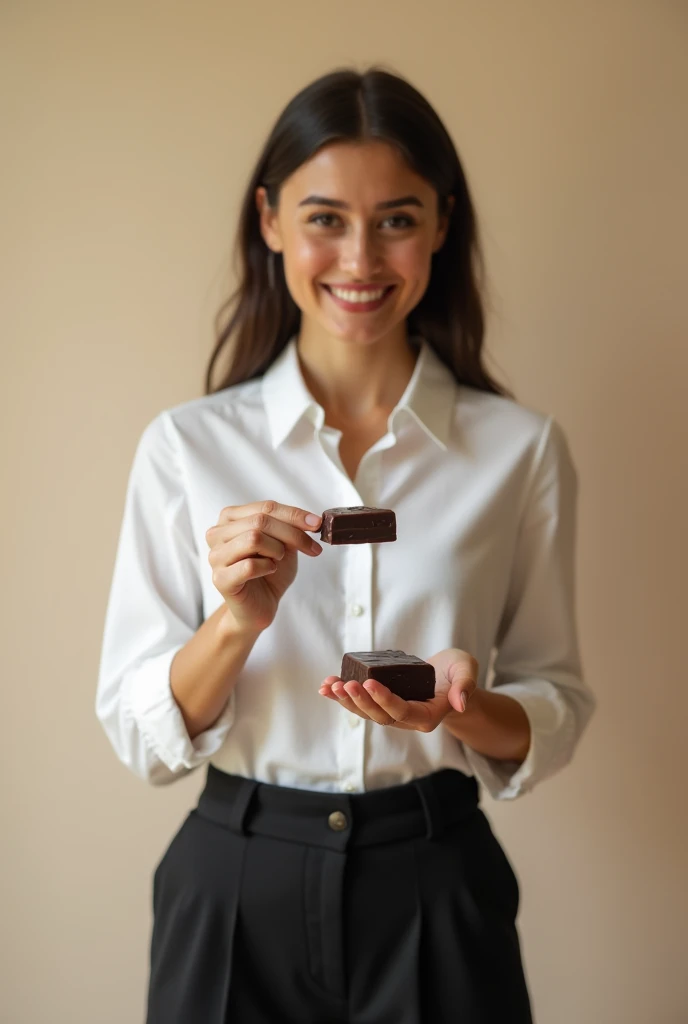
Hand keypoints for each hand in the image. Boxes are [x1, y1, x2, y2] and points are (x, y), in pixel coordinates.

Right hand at [206, 500, 321, 632]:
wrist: (260, 606)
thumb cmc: (269, 572)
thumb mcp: (284, 544)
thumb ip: (290, 529)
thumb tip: (311, 520)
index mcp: (230, 518)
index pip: (266, 507)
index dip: (294, 515)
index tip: (317, 524)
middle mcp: (217, 534)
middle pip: (260, 521)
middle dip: (292, 534)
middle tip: (311, 548)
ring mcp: (215, 556)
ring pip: (253, 538)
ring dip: (276, 550)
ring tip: (278, 560)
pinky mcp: (220, 579)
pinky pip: (249, 565)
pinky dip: (267, 567)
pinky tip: (269, 571)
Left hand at [319, 647, 478, 731]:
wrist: (449, 678)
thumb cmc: (457, 673)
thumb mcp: (467, 670)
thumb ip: (466, 685)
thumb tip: (460, 702)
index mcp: (427, 716)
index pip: (403, 712)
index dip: (385, 700)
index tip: (369, 683)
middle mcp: (407, 719)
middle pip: (380, 716)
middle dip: (360, 701)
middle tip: (345, 683)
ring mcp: (392, 713)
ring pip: (366, 713)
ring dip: (346, 701)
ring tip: (330, 686)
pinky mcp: (381, 702)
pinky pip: (360, 703)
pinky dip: (342, 696)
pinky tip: (326, 686)